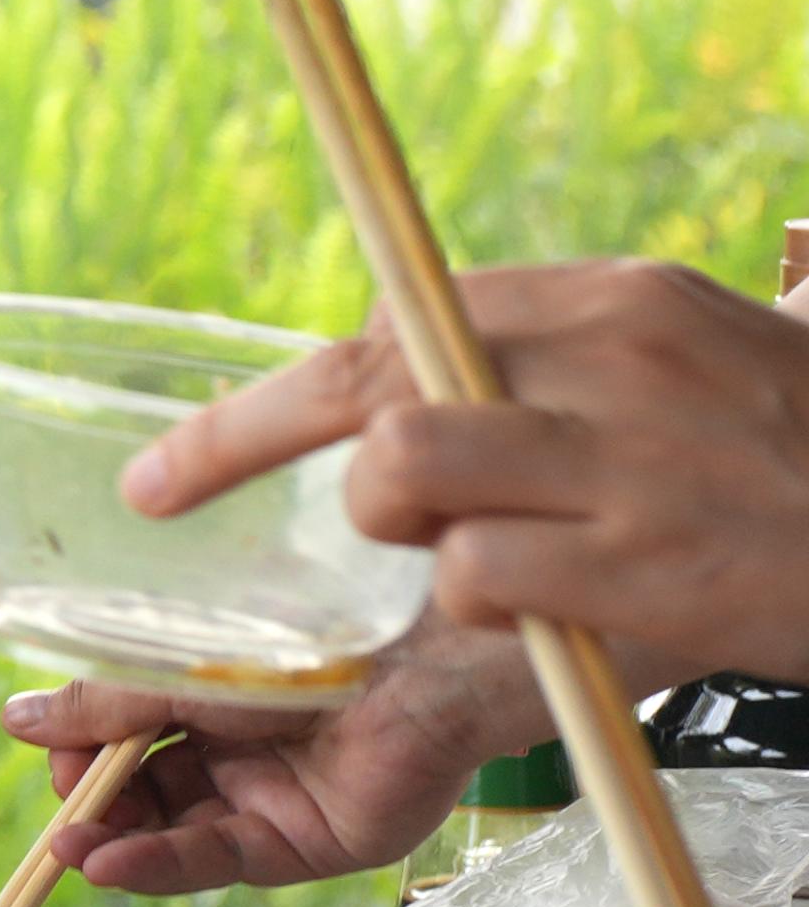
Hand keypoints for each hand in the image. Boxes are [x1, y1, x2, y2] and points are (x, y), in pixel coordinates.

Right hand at [10, 618, 552, 892]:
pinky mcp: (303, 842)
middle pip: (143, 790)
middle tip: (64, 803)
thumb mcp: (176, 668)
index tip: (43, 751)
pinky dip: (156, 865)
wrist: (413, 663)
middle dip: (94, 801)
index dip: (79, 749)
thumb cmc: (297, 638)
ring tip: (68, 846)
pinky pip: (217, 860)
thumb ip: (101, 704)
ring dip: (115, 842)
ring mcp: (270, 797)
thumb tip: (14, 721)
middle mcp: (237, 747)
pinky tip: (106, 865)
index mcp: (208, 693)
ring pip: (173, 831)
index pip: (123, 734)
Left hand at [128, 256, 808, 681]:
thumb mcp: (676, 349)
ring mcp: (633, 469)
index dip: (257, 406)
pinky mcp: (651, 572)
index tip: (160, 473)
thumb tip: (380, 383)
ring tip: (469, 554)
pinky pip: (481, 579)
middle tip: (215, 497)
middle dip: (271, 454)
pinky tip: (546, 607)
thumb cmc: (786, 444)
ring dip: (402, 531)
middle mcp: (616, 364)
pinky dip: (482, 603)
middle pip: (371, 392)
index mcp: (610, 300)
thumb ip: (534, 353)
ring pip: (406, 475)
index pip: (386, 324)